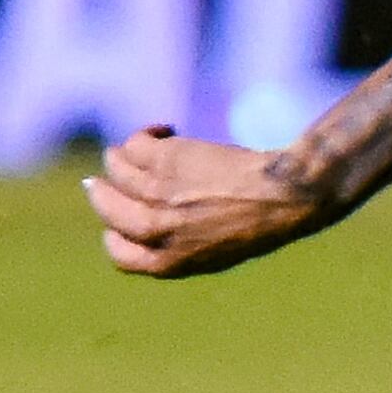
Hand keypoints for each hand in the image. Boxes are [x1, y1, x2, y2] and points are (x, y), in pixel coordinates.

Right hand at [87, 127, 338, 276]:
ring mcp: (158, 193)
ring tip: (152, 149)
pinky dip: (146, 134)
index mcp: (169, 262)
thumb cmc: (259, 222)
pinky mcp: (166, 159)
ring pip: (115, 167)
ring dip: (125, 156)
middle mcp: (157, 229)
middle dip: (105, 189)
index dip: (116, 232)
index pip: (118, 253)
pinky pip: (134, 143)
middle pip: (106, 206)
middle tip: (118, 172)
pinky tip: (167, 131)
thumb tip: (131, 222)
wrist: (286, 195)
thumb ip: (175, 244)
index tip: (127, 214)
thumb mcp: (214, 251)